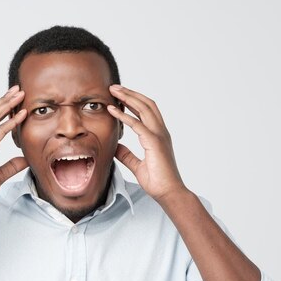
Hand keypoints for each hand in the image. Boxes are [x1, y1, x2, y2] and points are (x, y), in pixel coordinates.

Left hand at [108, 84, 186, 201]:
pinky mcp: (154, 142)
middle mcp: (160, 132)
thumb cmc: (157, 181)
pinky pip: (137, 124)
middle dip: (130, 93)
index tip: (119, 96)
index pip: (147, 111)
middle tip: (114, 87)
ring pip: (144, 108)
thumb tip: (115, 147)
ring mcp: (159, 135)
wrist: (168, 193)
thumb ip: (127, 155)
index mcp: (158, 136)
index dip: (133, 101)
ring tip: (113, 91)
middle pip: (146, 104)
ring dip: (127, 97)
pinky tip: (112, 110)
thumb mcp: (137, 165)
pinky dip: (124, 115)